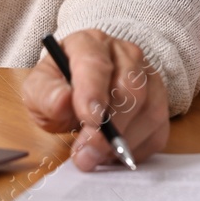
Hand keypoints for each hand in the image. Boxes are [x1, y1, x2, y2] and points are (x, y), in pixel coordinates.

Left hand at [21, 30, 168, 171]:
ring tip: (96, 157)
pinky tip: (113, 153)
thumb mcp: (39, 90)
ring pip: (149, 109)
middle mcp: (124, 54)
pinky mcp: (160, 101)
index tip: (89, 120)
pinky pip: (158, 129)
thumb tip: (62, 101)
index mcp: (89, 43)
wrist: (81, 92)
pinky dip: (137, 148)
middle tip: (87, 154)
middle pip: (130, 88)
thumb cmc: (60, 88)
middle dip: (110, 127)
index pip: (96, 62)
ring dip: (123, 140)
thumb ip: (46, 94)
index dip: (93, 92)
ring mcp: (147, 76)